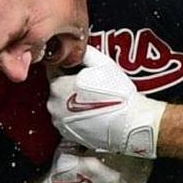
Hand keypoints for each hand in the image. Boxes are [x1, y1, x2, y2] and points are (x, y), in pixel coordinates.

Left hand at [47, 47, 167, 157]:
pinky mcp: (67, 134)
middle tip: (89, 83)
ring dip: (72, 100)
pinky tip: (92, 111)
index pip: (53, 68)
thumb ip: (85, 52)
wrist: (129, 123)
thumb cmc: (117, 94)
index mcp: (58, 85)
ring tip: (93, 99)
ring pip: (61, 104)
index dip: (67, 65)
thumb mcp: (103, 63)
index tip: (79, 67)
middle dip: (70, 84)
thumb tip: (79, 47)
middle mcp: (53, 105)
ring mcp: (59, 122)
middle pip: (57, 88)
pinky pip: (67, 120)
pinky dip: (76, 115)